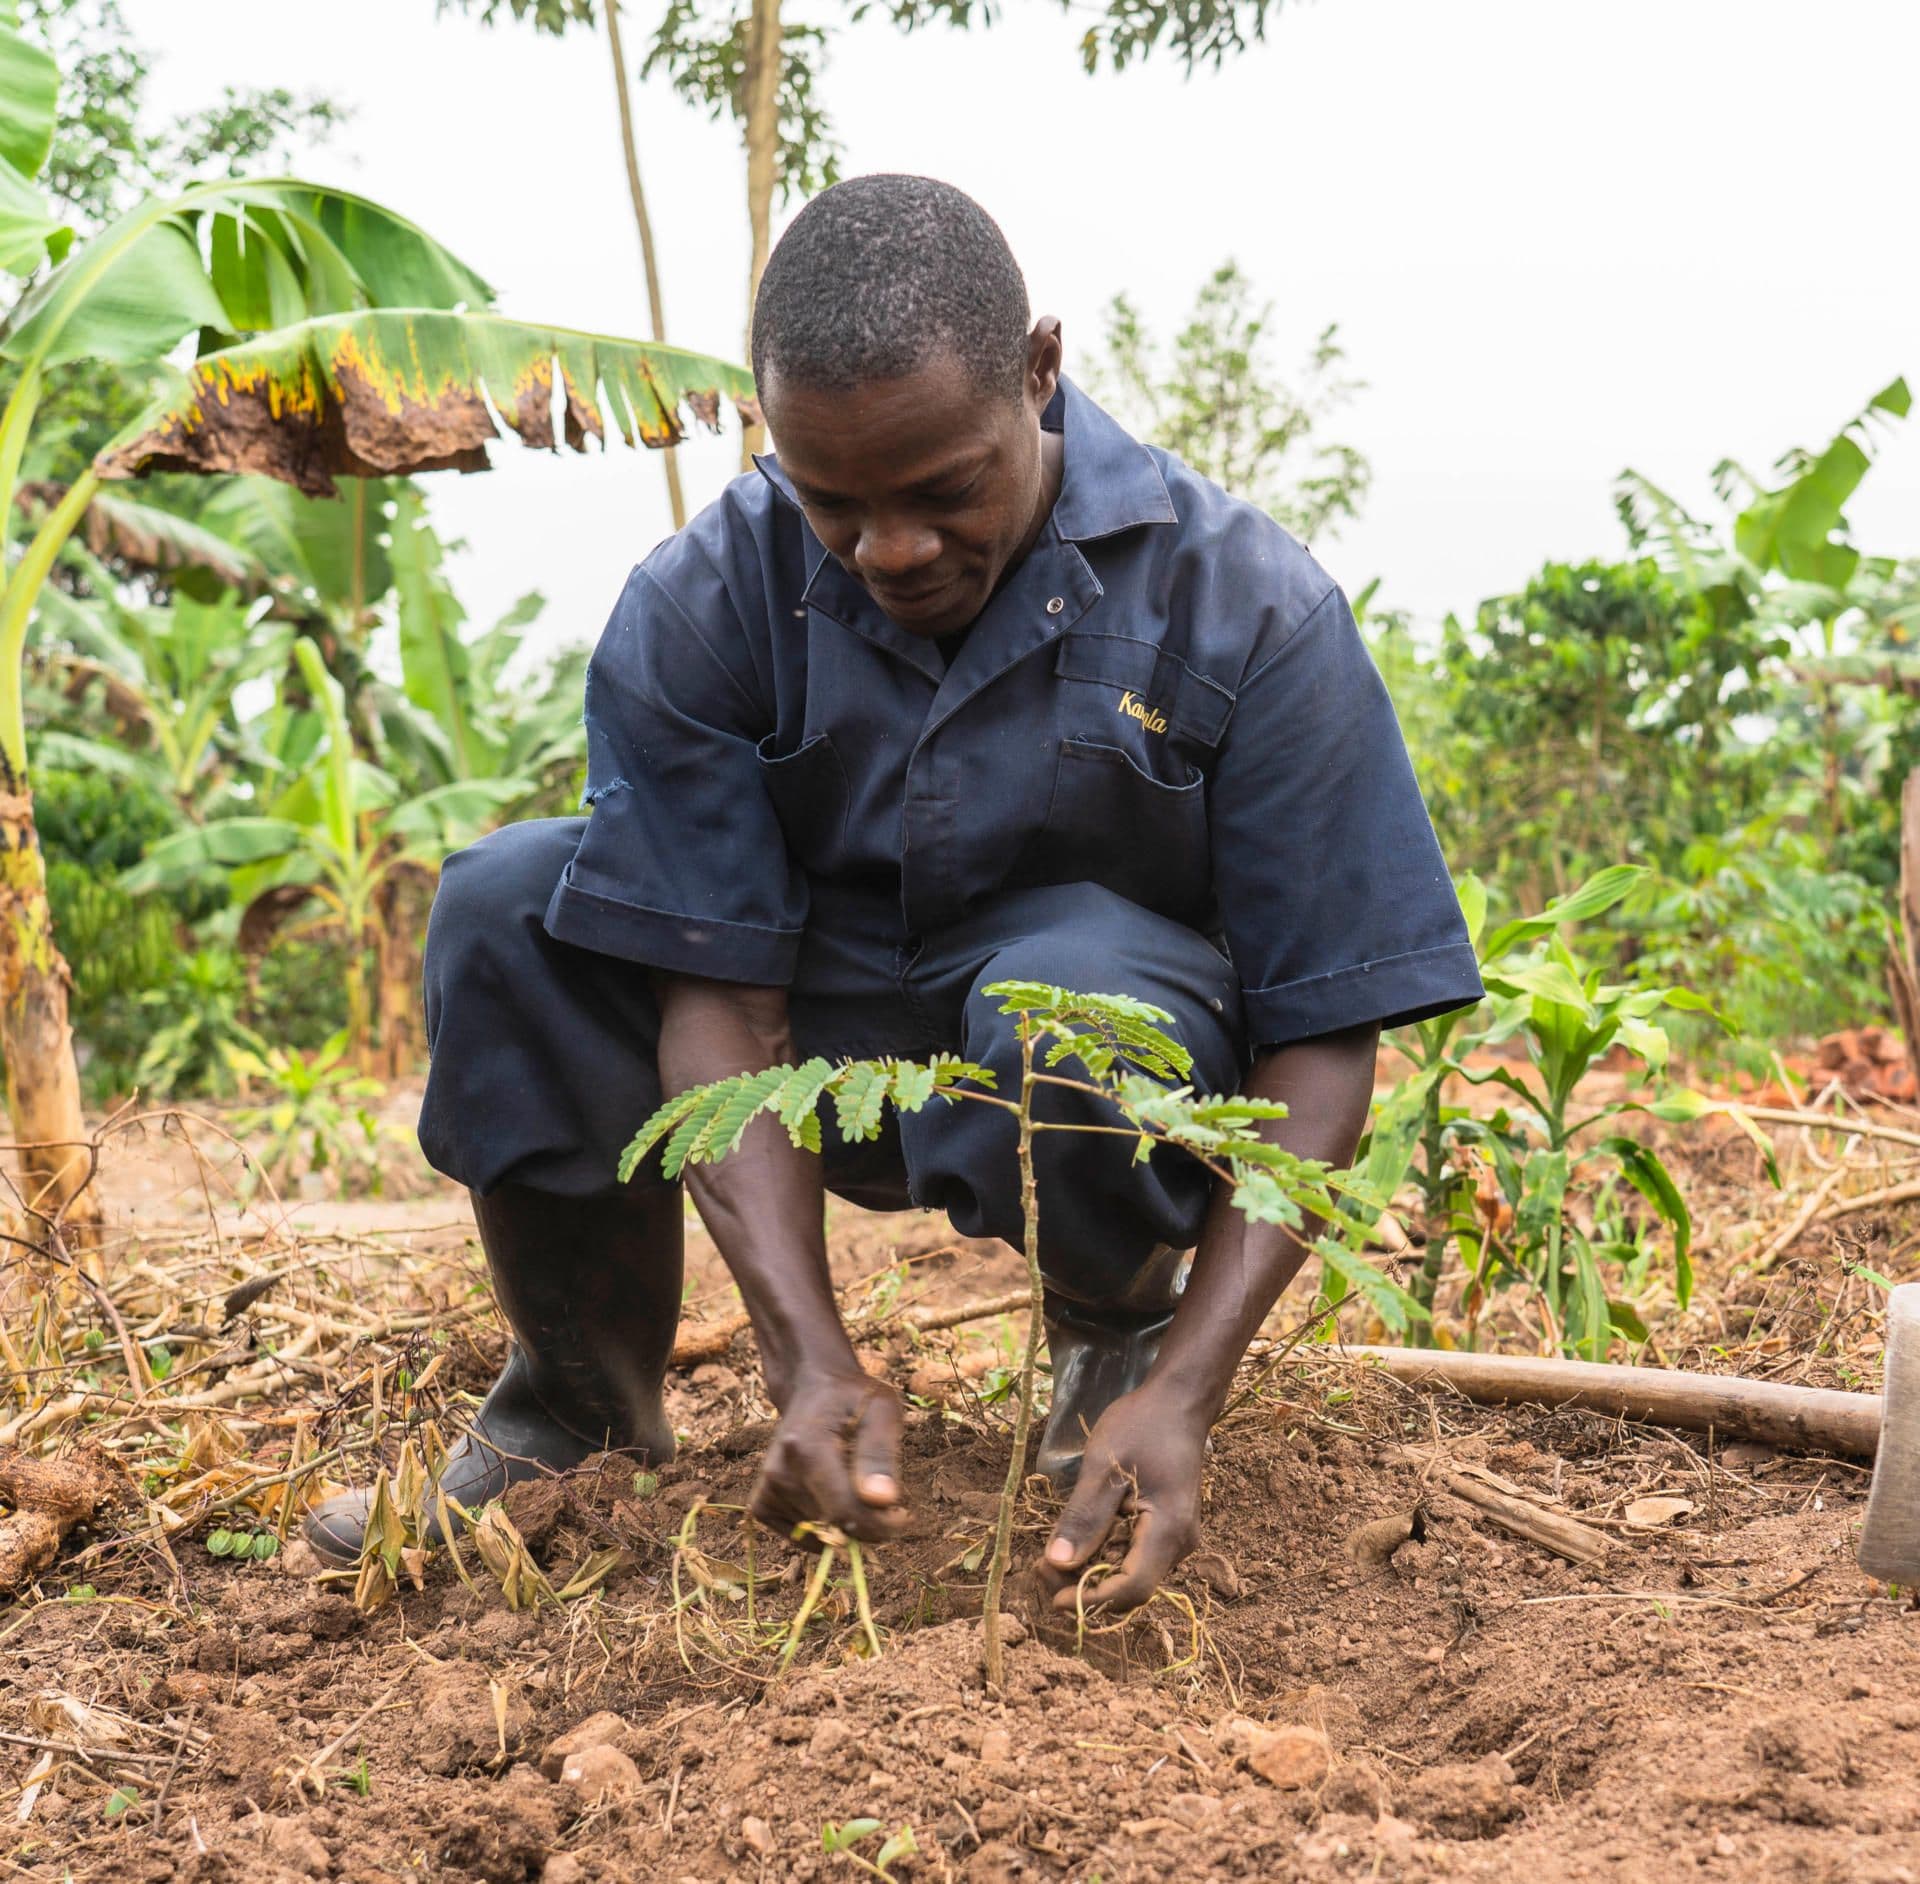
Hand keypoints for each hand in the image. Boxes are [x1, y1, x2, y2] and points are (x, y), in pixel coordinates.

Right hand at [750, 1367, 909, 1544]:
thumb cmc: (854, 1398)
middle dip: (866, 1521)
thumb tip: (883, 1501)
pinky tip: (831, 1498)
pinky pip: (800, 1537)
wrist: (813, 1387)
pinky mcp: (761, 1504)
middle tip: (881, 1492)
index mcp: (808, 1449)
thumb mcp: (881, 1412)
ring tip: (852, 1484)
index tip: (903, 1515)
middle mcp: (780, 1472)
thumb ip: (880, 1454)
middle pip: (834, 1525)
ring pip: (820, 1534)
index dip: (882, 1525)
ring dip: (845, 1523)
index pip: (845, 1512)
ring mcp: (767, 1490)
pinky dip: (821, 1530)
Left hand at [1036, 1386, 1208, 1612]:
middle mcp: (1178, 1545)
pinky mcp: (1167, 1528)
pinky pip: (1134, 1554)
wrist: (1178, 1400)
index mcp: (1168, 1532)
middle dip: (1084, 1585)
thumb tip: (1057, 1562)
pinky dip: (1104, 1553)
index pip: (1131, 1590)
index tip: (1049, 1594)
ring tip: (1054, 1551)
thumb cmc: (1142, 1426)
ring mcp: (1176, 1537)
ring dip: (1092, 1570)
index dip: (1090, 1600)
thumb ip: (1083, 1517)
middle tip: (1042, 1566)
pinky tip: (1081, 1534)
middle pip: (1129, 1587)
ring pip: (1130, 1573)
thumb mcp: (1104, 1467)